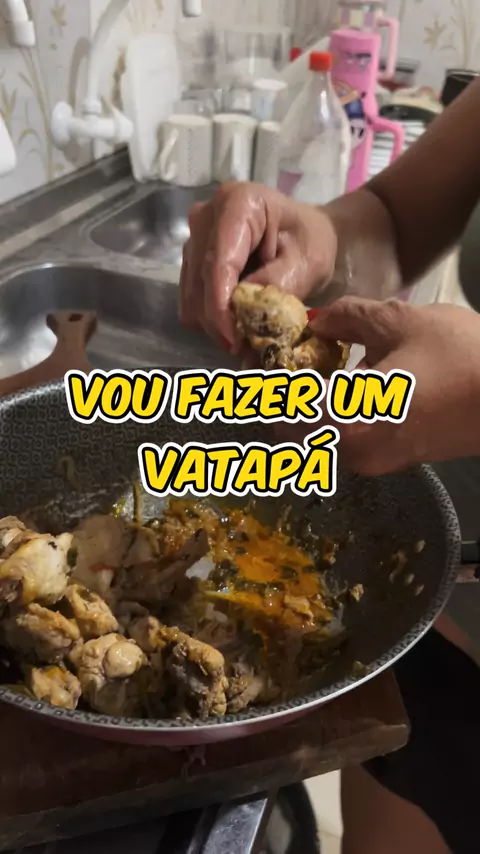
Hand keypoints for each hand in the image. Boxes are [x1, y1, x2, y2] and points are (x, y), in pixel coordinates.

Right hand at [179, 182, 337, 350]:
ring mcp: (194, 237)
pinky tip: (235, 317)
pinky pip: (191, 298)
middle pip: (200, 281)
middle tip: (248, 346)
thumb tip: (242, 318)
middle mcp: (206, 216)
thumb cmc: (311, 242)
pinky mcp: (191, 259)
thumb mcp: (306, 264)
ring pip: (191, 295)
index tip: (234, 340)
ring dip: (215, 321)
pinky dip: (211, 316)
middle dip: (220, 320)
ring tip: (246, 333)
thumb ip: (274, 288)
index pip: (218, 263)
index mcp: (238, 204)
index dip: (221, 307)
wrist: (304, 233)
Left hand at [277, 297, 479, 474]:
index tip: (258, 362)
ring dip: (309, 406)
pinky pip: (346, 438)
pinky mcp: (393, 460)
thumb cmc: (462, 360)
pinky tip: (350, 382)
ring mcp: (374, 462)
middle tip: (284, 361)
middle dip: (283, 397)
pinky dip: (336, 414)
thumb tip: (317, 319)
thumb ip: (348, 319)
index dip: (263, 385)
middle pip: (293, 429)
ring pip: (319, 436)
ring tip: (315, 366)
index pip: (281, 409)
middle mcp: (352, 452)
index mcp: (345, 421)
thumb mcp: (401, 323)